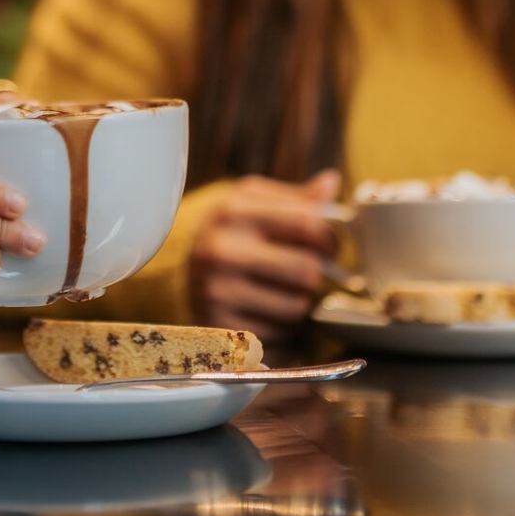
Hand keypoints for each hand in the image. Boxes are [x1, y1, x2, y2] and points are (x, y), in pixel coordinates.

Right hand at [188, 170, 339, 343]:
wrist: (182, 270)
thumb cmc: (233, 233)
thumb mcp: (256, 205)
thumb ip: (297, 198)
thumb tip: (332, 182)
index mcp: (234, 209)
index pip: (309, 223)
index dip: (329, 238)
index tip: (327, 245)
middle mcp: (221, 248)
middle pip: (306, 269)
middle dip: (316, 273)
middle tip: (309, 271)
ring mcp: (217, 289)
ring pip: (297, 305)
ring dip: (300, 301)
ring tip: (284, 289)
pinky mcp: (220, 325)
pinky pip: (279, 333)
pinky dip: (283, 327)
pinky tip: (268, 310)